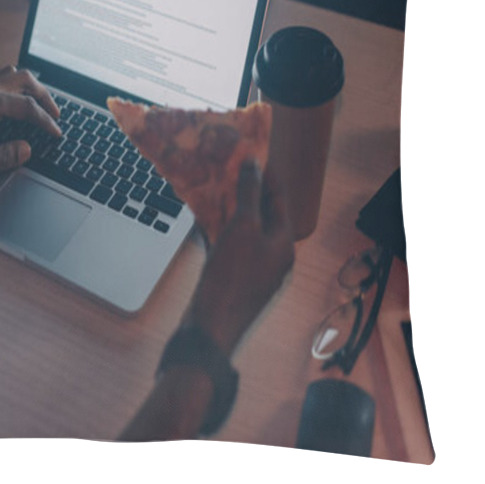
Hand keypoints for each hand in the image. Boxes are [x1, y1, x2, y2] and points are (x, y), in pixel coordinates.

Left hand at [0, 66, 60, 190]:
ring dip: (29, 88)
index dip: (46, 122)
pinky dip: (15, 90)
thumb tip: (27, 149)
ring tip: (40, 106)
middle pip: (25, 80)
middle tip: (56, 114)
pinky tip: (17, 106)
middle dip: (44, 96)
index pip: (29, 108)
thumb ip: (8, 155)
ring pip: (11, 76)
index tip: (56, 134)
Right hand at [185, 160, 293, 355]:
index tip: (255, 155)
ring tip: (213, 189)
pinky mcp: (234, 281)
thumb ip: (249, 195)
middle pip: (262, 216)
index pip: (279, 202)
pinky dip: (218, 232)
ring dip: (229, 211)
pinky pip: (229, 248)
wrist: (210, 328)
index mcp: (283, 245)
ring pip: (243, 232)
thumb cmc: (231, 276)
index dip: (267, 177)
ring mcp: (254, 272)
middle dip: (246, 193)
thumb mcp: (243, 228)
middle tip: (229, 169)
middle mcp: (273, 258)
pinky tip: (201, 222)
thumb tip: (253, 164)